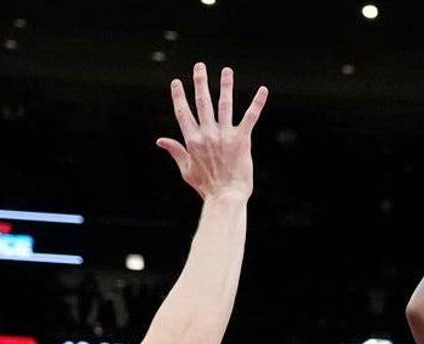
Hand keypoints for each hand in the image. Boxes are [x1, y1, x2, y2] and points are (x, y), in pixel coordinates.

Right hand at [157, 63, 268, 200]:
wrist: (225, 197)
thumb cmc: (206, 186)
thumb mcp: (186, 170)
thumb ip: (175, 151)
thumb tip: (160, 140)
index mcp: (192, 141)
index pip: (183, 112)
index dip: (179, 96)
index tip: (177, 82)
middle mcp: (207, 134)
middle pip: (202, 103)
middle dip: (200, 82)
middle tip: (199, 66)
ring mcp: (225, 136)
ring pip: (224, 105)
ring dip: (226, 85)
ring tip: (226, 70)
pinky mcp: (242, 139)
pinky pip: (250, 117)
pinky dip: (257, 103)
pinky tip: (263, 90)